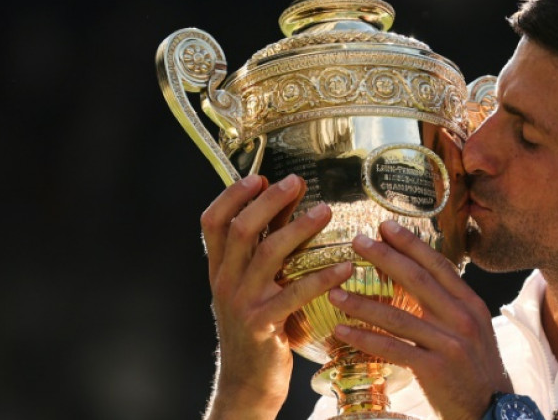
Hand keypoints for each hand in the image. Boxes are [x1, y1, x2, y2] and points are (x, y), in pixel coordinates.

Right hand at [200, 174, 352, 419]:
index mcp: (219, 269)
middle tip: (297, 182)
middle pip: (241, 229)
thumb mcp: (254, 284)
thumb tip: (289, 201)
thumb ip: (267, 246)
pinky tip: (346, 266)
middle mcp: (225, 281)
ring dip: (299, 228)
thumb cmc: (259, 326)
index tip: (258, 176)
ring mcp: (242, 303)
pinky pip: (295, 293)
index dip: (231, 196)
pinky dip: (323, 277)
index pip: (211, 222)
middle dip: (269, 200)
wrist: (248, 381)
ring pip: (268, 254)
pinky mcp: (264, 324)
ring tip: (326, 211)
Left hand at [327, 220, 511, 419]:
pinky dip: (366, 338)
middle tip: (357, 241)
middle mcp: (462, 318)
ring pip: (399, 316)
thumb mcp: (473, 328)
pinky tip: (343, 330)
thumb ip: (450, 303)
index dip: (411, 244)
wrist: (492, 409)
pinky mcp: (435, 369)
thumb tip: (419, 276)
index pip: (439, 265)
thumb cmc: (475, 367)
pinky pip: (393, 349)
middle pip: (418, 280)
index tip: (386, 226)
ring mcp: (449, 344)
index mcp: (471, 304)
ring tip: (335, 291)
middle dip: (385, 257)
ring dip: (363, 302)